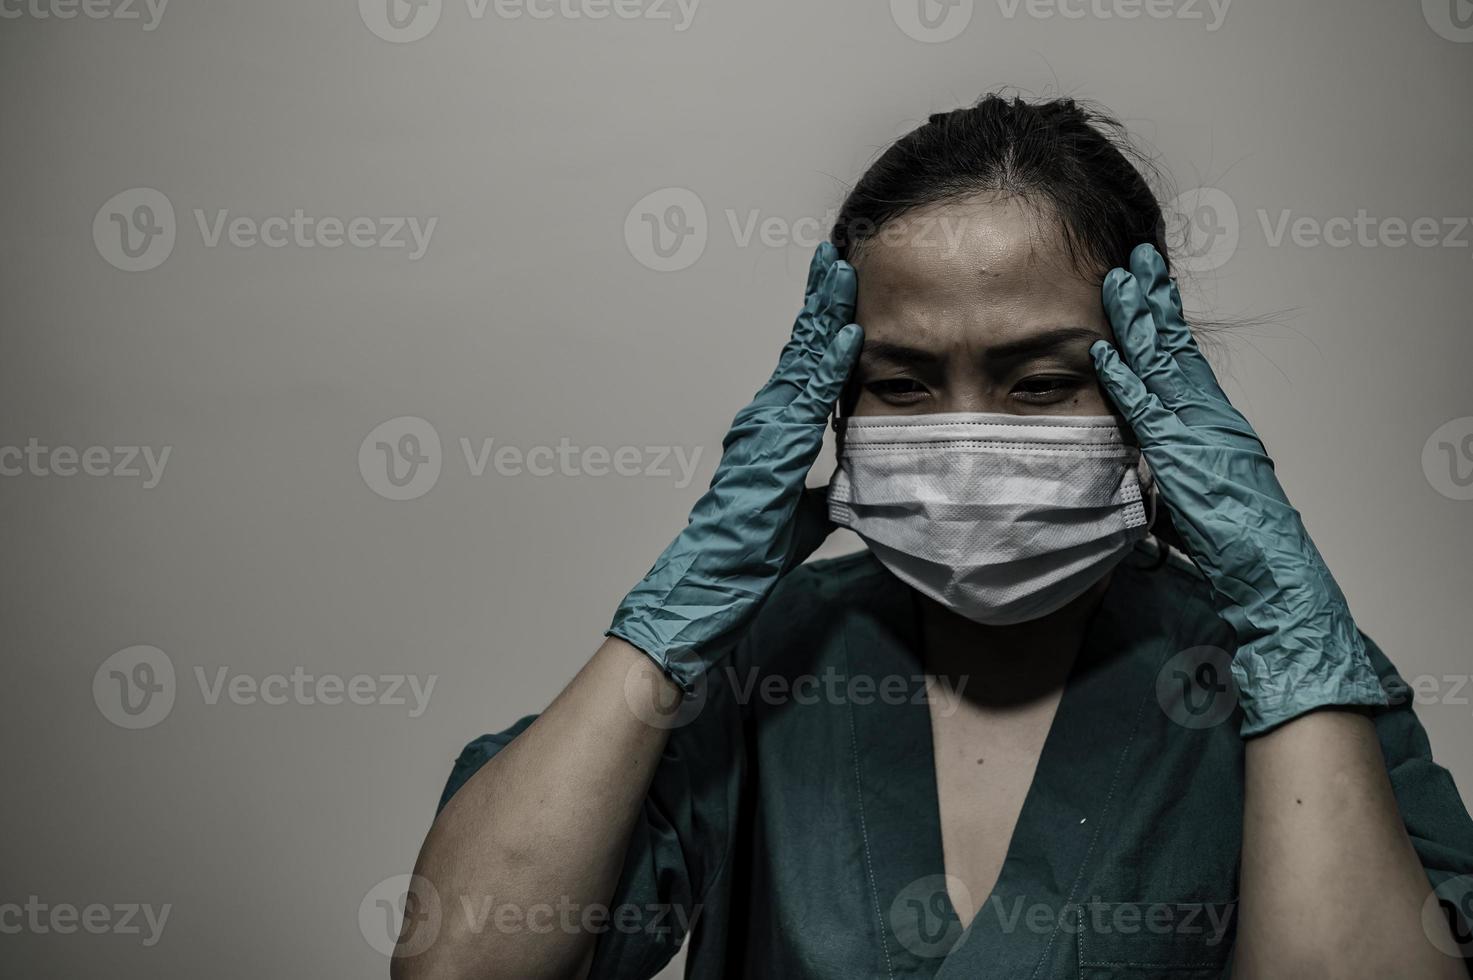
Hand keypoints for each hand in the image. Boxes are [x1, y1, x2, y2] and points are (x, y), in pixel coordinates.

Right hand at [608, 243, 862, 692]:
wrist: (711, 585)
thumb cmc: (748, 555)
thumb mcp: (804, 517)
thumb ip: (825, 490)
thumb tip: (852, 481)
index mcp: (772, 433)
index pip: (804, 370)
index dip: (821, 329)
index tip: (839, 292)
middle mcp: (763, 422)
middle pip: (798, 351)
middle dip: (819, 302)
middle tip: (837, 256)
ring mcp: (763, 432)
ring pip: (800, 362)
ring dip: (824, 316)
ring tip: (843, 272)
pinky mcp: (770, 450)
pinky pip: (807, 398)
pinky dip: (828, 364)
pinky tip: (848, 335)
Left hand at [1091, 244, 1385, 735]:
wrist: (1275, 576)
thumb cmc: (1241, 547)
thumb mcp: (1199, 496)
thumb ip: (1172, 471)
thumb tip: (1141, 462)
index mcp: (1215, 425)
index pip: (1184, 363)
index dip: (1162, 324)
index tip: (1146, 289)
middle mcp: (1212, 420)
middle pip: (1175, 350)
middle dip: (1151, 304)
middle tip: (1130, 261)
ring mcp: (1202, 435)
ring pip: (1165, 368)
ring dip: (1136, 325)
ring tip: (1115, 285)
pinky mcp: (1189, 459)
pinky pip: (1151, 412)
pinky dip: (1128, 382)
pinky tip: (1108, 354)